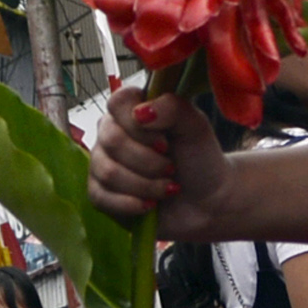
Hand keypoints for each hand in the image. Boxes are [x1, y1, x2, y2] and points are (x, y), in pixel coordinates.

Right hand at [90, 88, 226, 230]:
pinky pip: (99, 197)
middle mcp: (113, 132)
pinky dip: (130, 204)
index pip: (117, 102)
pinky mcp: (101, 192)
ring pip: (107, 171)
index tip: (165, 143)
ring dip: (144, 185)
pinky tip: (150, 205)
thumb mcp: (196, 128)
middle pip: (111, 140)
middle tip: (171, 168)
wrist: (207, 202)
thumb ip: (173, 108)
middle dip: (148, 161)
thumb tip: (141, 113)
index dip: (139, 126)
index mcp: (134, 109)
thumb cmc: (200, 160)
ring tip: (167, 187)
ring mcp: (103, 162)